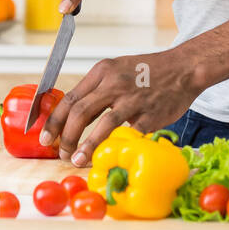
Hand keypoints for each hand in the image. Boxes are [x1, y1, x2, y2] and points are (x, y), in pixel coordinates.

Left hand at [39, 49, 199, 165]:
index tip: (44, 136)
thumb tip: (71, 115)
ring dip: (85, 146)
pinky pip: (128, 134)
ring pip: (101, 124)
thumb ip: (97, 89)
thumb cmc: (148, 72)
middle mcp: (114, 83)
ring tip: (76, 160)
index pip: (70, 98)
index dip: (53, 120)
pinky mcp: (149, 114)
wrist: (184, 69)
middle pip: (80, 112)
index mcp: (102, 71)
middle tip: (59, 152)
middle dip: (64, 136)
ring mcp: (133, 99)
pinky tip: (110, 155)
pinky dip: (116, 146)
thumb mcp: (117, 70)